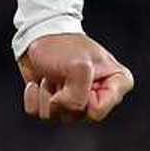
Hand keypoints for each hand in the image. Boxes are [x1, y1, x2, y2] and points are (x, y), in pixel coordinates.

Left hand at [19, 32, 133, 125]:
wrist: (39, 33)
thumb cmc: (64, 45)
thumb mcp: (78, 67)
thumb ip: (77, 96)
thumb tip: (59, 107)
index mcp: (117, 84)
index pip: (97, 112)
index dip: (81, 97)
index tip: (78, 76)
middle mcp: (100, 95)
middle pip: (76, 115)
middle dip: (62, 96)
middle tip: (61, 74)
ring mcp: (77, 100)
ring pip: (57, 116)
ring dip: (47, 94)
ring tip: (51, 75)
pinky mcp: (55, 102)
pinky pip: (39, 114)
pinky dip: (33, 97)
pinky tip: (36, 83)